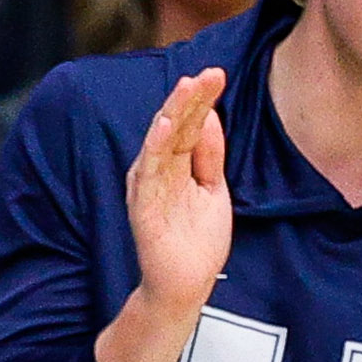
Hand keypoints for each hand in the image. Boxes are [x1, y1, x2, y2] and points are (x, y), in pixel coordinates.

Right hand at [100, 69, 232, 361]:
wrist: (184, 287)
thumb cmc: (195, 240)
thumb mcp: (212, 190)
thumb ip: (210, 155)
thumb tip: (211, 114)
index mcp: (176, 163)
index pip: (190, 123)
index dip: (202, 99)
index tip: (218, 73)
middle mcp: (158, 170)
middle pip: (175, 125)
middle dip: (190, 98)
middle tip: (208, 73)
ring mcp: (149, 187)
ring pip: (160, 142)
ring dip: (173, 113)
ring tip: (186, 87)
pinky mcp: (143, 207)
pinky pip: (148, 173)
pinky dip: (156, 148)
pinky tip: (165, 127)